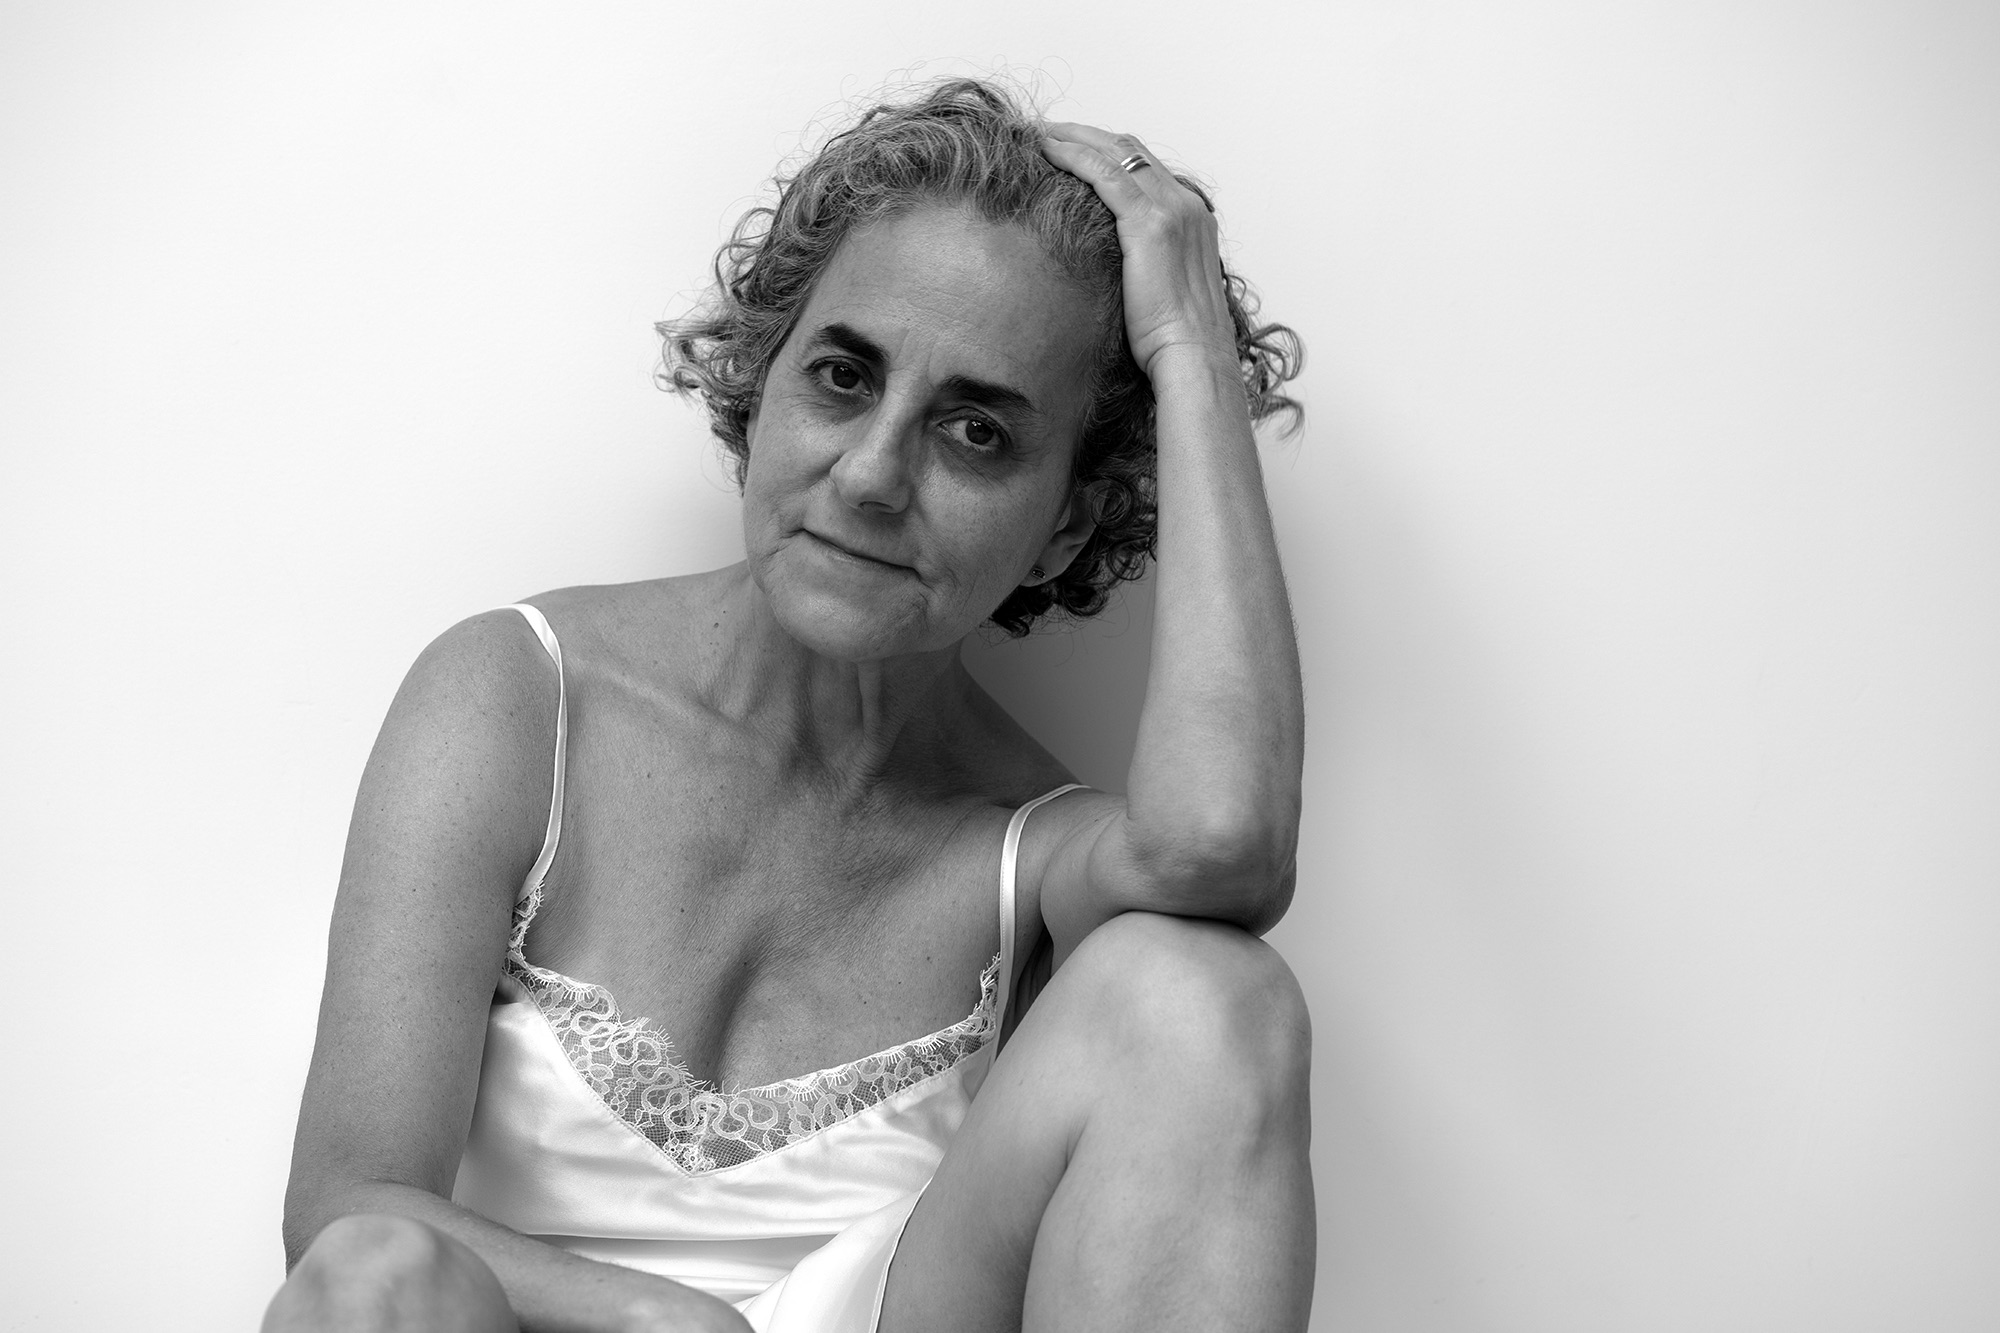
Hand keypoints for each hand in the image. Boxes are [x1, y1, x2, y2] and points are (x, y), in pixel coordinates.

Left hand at [1040, 122, 1237, 378]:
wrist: (1193, 356)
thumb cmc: (1176, 339)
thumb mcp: (1167, 290)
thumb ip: (1149, 265)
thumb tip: (1119, 272)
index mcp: (1194, 218)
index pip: (1147, 168)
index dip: (1109, 154)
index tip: (1077, 151)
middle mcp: (1186, 205)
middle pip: (1132, 150)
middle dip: (1089, 136)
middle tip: (1051, 132)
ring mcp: (1171, 210)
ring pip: (1116, 153)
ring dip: (1075, 138)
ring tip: (1041, 135)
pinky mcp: (1149, 224)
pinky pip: (1104, 174)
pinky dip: (1073, 155)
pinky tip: (1047, 151)